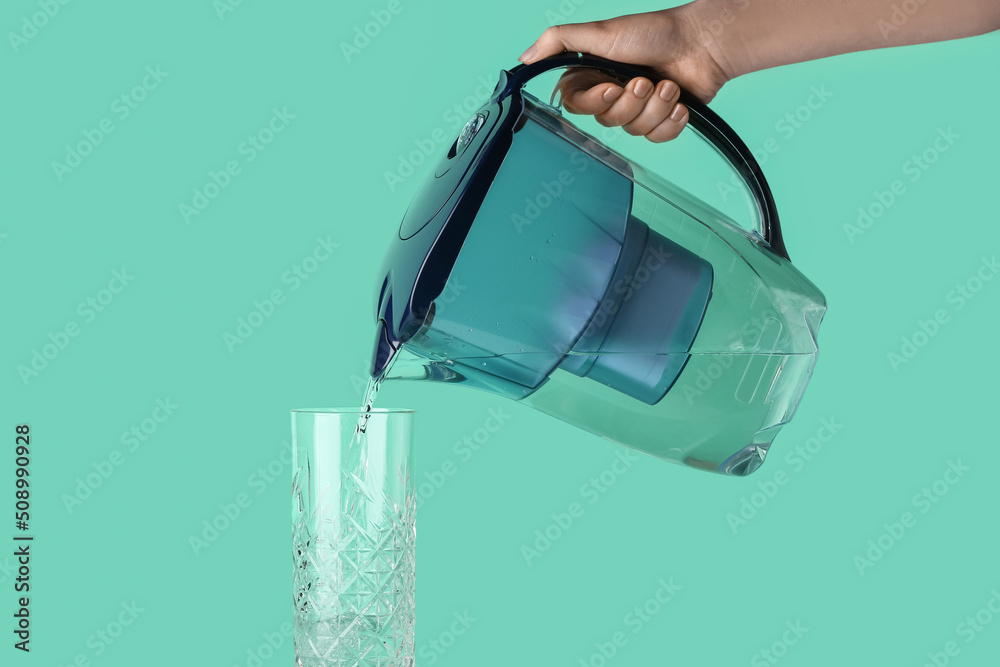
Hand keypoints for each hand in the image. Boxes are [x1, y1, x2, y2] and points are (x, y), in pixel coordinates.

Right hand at [518, 7, 730, 142]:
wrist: (702, 43)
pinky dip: (671, 122)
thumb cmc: (653, 33)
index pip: (577, 106)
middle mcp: (613, 95)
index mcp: (594, 76)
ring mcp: (639, 110)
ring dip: (655, 108)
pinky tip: (680, 103)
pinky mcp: (662, 121)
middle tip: (646, 80)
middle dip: (631, 103)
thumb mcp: (600, 32)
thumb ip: (558, 41)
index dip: (594, 102)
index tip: (612, 87)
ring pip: (634, 131)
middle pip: (608, 121)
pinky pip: (658, 139)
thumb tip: (524, 58)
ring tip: (668, 85)